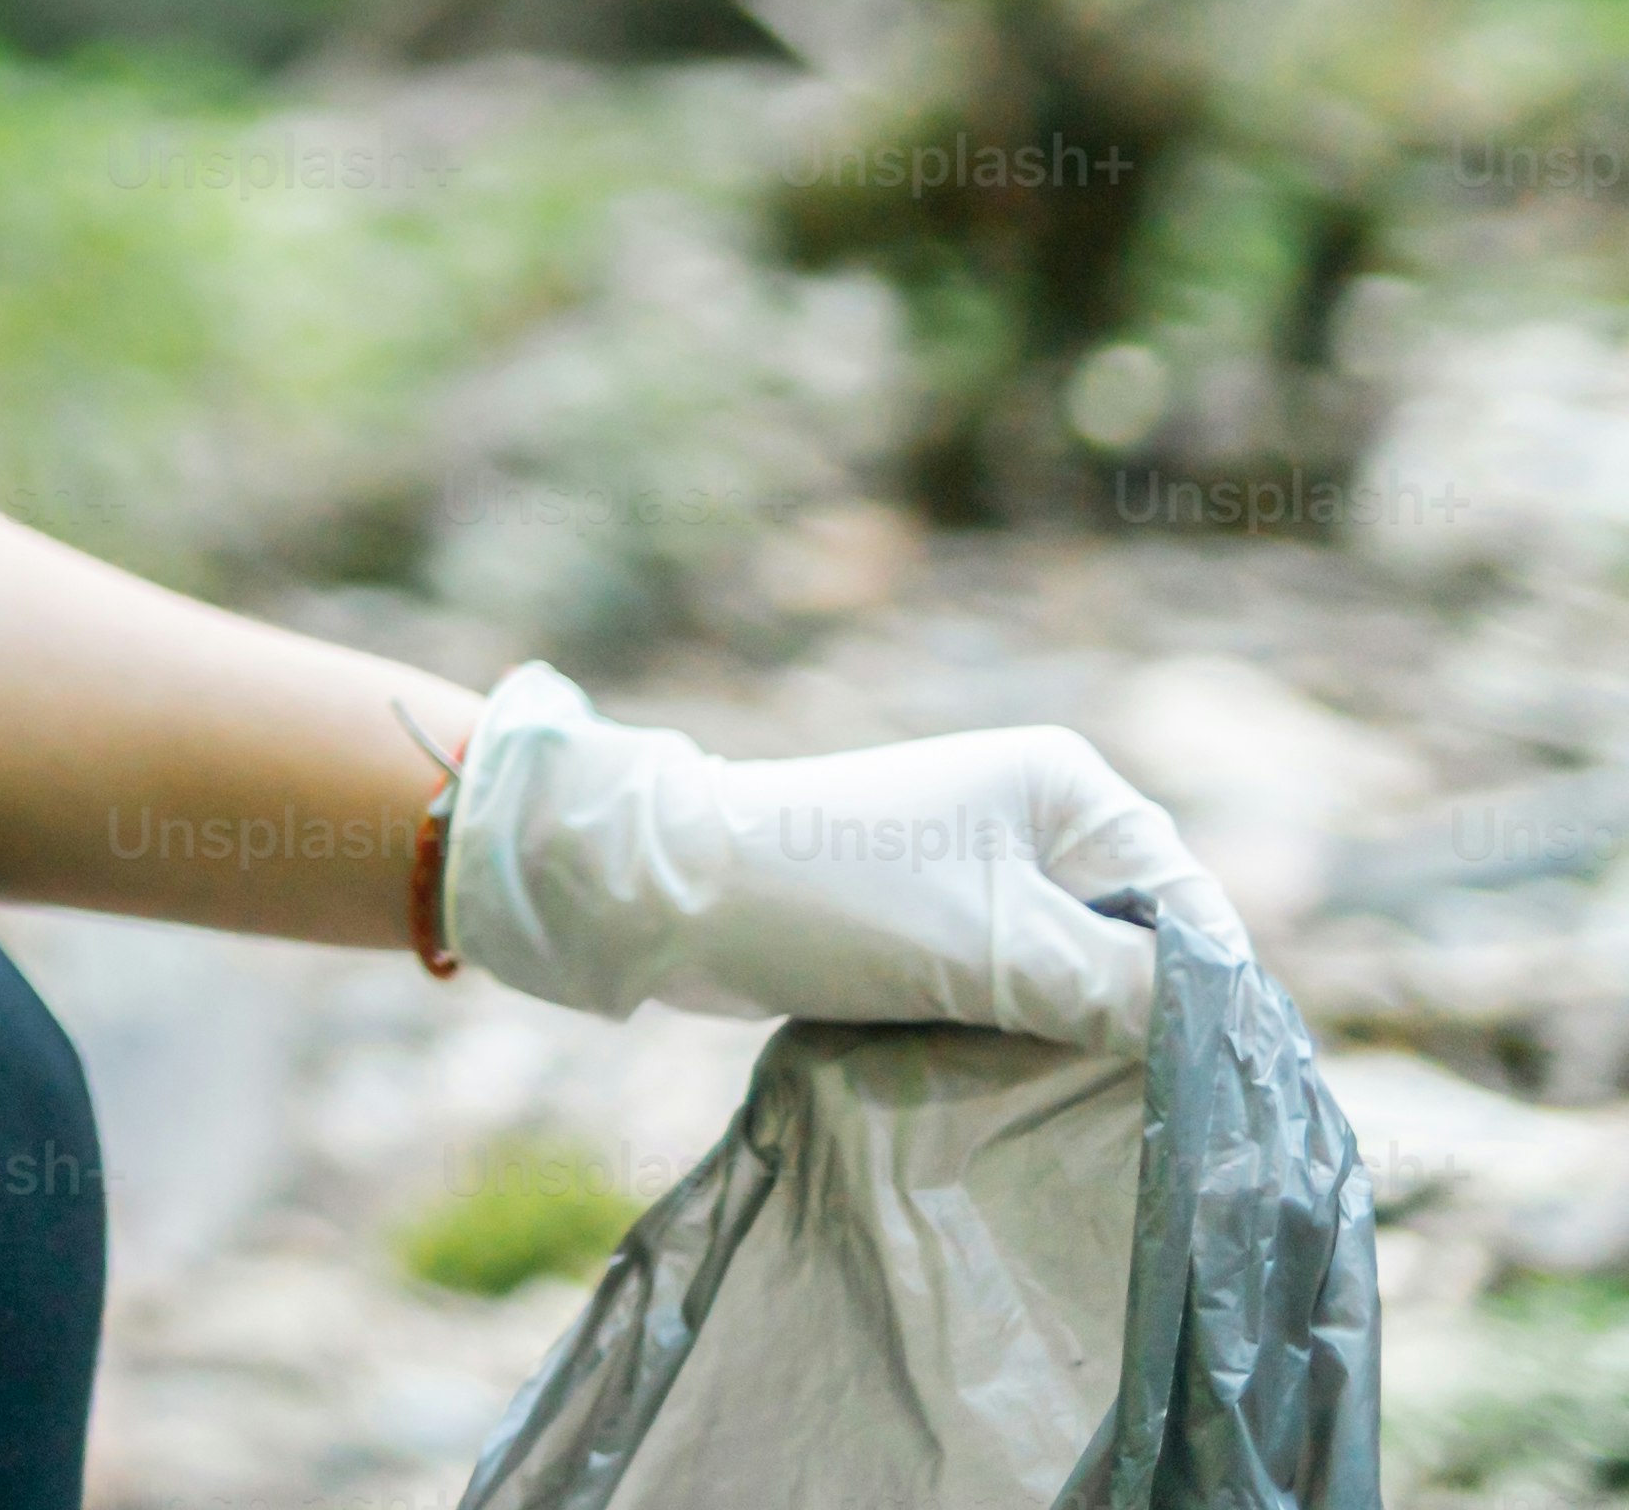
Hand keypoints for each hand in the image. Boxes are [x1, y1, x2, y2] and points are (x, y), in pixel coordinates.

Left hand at [440, 662, 1250, 1054]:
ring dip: (1085, 1032)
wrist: (674, 895)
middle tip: (1165, 1112)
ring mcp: (985, 864)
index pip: (1188, 905)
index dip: (1208, 999)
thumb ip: (1125, 994)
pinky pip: (1020, 982)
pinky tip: (1038, 1081)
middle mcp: (1038, 812)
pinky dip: (1031, 1028)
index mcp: (1068, 786)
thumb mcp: (1005, 952)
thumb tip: (1223, 1040)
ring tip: (1099, 1102)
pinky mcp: (939, 916)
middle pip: (1139, 941)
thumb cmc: (840, 900)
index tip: (1223, 1092)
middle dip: (1146, 1019)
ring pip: (1080, 971)